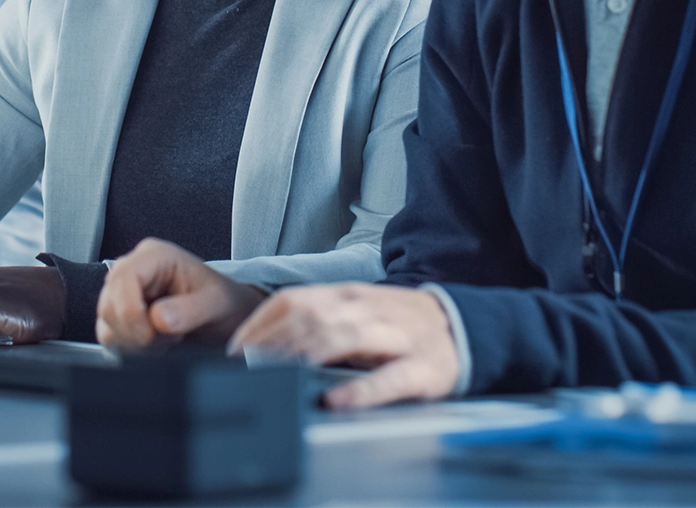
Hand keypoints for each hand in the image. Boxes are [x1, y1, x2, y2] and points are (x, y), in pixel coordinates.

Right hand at [96, 238, 265, 350]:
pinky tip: (156, 342)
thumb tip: (158, 319)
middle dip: (135, 330)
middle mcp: (134, 269)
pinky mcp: (121, 312)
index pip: (123, 279)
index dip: (130, 312)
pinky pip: (109, 334)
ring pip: (106, 320)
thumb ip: (189, 310)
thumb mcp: (215, 302)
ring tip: (166, 338)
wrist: (226, 315)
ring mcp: (124, 291)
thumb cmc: (222, 301)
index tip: (149, 337)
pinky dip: (130, 346)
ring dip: (134, 340)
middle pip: (109, 302)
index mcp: (155, 256)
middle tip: (168, 337)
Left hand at [227, 283, 458, 408]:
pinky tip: (336, 400)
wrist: (460, 326)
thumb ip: (315, 320)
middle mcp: (366, 309)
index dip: (260, 324)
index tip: (235, 349)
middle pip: (311, 317)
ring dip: (305, 355)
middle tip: (247, 366)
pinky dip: (360, 390)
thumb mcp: (353, 310)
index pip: (292, 300)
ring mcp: (395, 336)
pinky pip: (388, 379)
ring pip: (344, 338)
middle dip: (274, 342)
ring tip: (277, 374)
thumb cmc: (394, 322)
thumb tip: (261, 344)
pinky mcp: (421, 368)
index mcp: (346, 295)